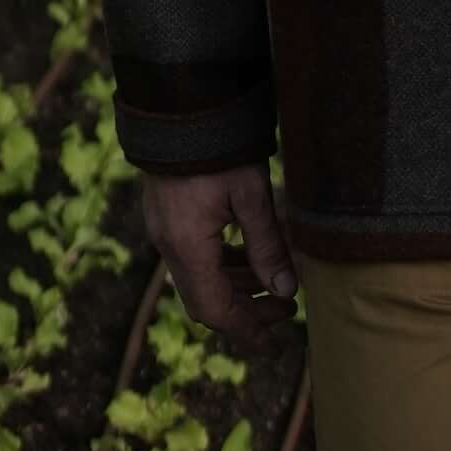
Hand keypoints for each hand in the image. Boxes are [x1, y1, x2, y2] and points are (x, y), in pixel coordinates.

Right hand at [143, 162, 299, 344]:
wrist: (178, 106)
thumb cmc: (219, 147)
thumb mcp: (251, 195)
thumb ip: (268, 245)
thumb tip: (287, 291)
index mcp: (187, 246)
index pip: (215, 309)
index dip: (246, 331)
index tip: (274, 344)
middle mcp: (168, 246)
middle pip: (204, 300)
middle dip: (245, 312)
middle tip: (285, 312)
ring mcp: (164, 231)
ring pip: (199, 279)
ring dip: (235, 288)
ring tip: (274, 285)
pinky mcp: (166, 217)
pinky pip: (193, 257)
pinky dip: (221, 266)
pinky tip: (248, 257)